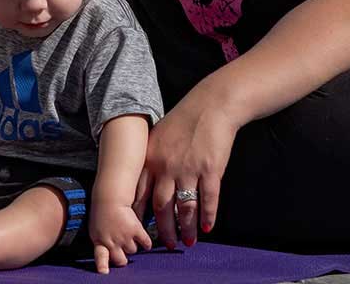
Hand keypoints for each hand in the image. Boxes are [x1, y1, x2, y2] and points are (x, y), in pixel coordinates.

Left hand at [90, 202, 151, 273]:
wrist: (110, 197)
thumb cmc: (102, 211)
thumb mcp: (96, 228)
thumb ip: (102, 241)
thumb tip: (107, 252)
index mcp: (100, 241)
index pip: (101, 257)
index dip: (103, 265)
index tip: (104, 271)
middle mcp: (112, 242)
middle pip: (121, 260)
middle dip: (123, 258)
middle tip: (125, 253)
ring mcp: (124, 237)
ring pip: (133, 250)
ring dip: (133, 245)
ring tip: (131, 237)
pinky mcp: (135, 230)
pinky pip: (145, 242)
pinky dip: (146, 243)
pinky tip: (147, 242)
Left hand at [136, 92, 237, 249]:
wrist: (211, 105)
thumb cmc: (184, 120)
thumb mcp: (158, 137)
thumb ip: (151, 160)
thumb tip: (146, 184)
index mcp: (151, 159)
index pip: (140, 194)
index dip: (138, 216)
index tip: (138, 231)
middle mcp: (166, 167)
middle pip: (160, 207)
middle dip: (163, 229)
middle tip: (166, 244)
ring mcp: (189, 170)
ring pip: (184, 208)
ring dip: (186, 228)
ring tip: (188, 241)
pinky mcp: (210, 170)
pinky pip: (208, 200)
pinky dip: (208, 216)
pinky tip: (208, 227)